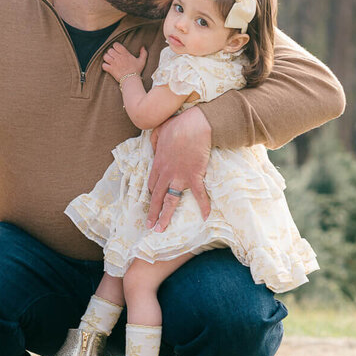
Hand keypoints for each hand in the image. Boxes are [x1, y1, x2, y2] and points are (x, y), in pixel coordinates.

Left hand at [101, 43, 147, 83]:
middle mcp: (118, 58)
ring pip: (105, 56)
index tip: (117, 49)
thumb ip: (143, 53)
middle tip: (113, 55)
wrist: (131, 80)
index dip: (115, 46)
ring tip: (109, 60)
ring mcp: (114, 64)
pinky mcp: (110, 70)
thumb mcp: (142, 61)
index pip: (116, 45)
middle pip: (110, 50)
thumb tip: (143, 47)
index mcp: (125, 54)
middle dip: (110, 52)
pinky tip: (108, 66)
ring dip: (106, 58)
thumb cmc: (136, 70)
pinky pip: (103, 65)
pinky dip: (104, 65)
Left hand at [147, 106, 211, 230]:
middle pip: (157, 197)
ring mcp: (179, 176)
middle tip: (149, 225)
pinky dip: (203, 205)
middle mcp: (166, 173)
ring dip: (165, 216)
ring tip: (161, 229)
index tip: (150, 204)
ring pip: (170, 200)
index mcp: (157, 164)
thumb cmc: (177, 126)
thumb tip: (153, 147)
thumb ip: (154, 141)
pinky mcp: (194, 176)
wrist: (194, 126)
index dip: (151, 196)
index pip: (152, 185)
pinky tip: (205, 217)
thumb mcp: (158, 130)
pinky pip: (199, 194)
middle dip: (153, 212)